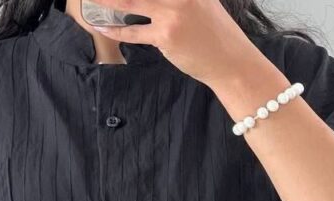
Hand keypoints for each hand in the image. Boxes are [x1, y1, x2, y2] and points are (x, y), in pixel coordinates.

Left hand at [87, 0, 258, 87]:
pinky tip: (101, 25)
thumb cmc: (217, 37)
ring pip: (130, 2)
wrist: (231, 62)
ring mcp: (172, 13)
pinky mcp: (166, 36)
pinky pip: (134, 31)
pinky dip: (115, 29)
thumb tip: (154, 4)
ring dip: (108, 0)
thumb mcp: (203, 4)